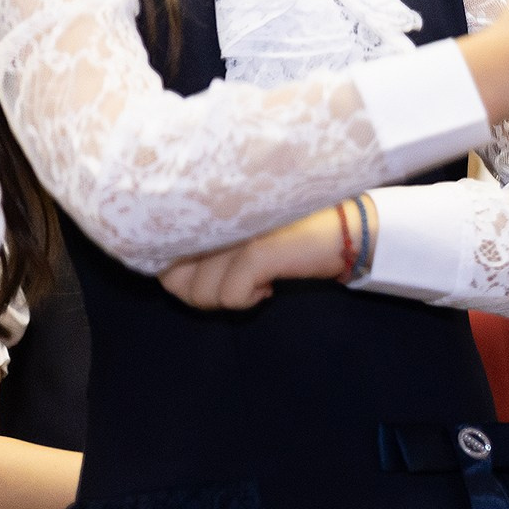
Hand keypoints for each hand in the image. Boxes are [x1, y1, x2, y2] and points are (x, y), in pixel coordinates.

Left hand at [157, 204, 349, 309]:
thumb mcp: (242, 230)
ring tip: (256, 281)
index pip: (160, 254)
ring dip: (229, 298)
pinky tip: (268, 287)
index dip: (179, 275)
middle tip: (234, 283)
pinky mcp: (256, 251)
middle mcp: (215, 215)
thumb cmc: (293, 231)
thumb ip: (207, 241)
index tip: (213, 273)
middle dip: (202, 293)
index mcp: (207, 208)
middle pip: (174, 280)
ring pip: (200, 294)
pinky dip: (248, 301)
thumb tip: (170, 274)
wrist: (347, 228)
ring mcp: (234, 233)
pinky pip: (230, 298)